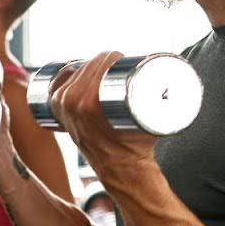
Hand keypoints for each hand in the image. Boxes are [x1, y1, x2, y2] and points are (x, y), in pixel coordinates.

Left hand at [50, 50, 158, 186]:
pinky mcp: (58, 112)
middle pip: (88, 65)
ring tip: (106, 70)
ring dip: (89, 66)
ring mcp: (61, 106)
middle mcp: (70, 101)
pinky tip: (77, 70)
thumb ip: (164, 95)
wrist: (121, 169)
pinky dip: (68, 75)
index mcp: (86, 101)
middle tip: (121, 65)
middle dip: (106, 60)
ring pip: (75, 72)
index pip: (102, 61)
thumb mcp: (149, 117)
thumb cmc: (138, 145)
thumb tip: (166, 69)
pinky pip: (59, 84)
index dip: (115, 56)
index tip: (127, 60)